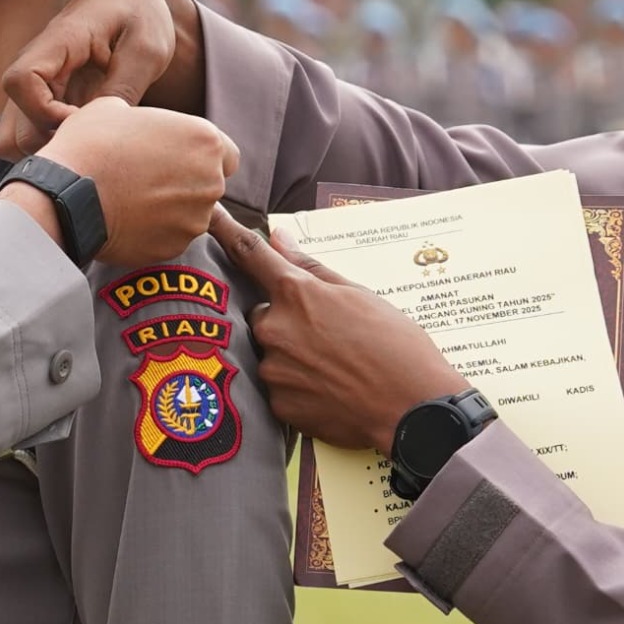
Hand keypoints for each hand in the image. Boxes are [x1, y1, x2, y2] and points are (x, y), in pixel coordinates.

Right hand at [0, 0, 202, 158]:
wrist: (130, 0)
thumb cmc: (141, 17)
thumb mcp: (147, 48)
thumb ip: (123, 86)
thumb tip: (99, 129)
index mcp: (58, 41)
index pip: (20, 81)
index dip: (45, 113)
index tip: (84, 121)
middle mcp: (33, 65)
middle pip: (12, 126)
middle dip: (53, 144)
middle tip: (96, 141)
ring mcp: (32, 87)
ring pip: (11, 140)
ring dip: (47, 152)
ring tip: (90, 144)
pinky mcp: (38, 103)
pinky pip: (23, 140)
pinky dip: (48, 150)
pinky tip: (83, 142)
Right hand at [6, 97, 238, 264]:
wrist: (66, 196)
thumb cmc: (90, 145)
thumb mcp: (115, 108)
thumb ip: (145, 117)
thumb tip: (136, 122)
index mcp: (205, 141)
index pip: (226, 154)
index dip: (201, 155)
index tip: (177, 157)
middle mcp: (210, 182)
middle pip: (210, 184)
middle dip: (186, 182)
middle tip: (149, 177)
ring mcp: (194, 219)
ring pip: (191, 214)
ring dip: (172, 208)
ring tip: (133, 199)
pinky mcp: (174, 247)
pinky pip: (171, 237)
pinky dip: (155, 231)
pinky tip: (127, 219)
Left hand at [211, 212, 461, 452]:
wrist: (413, 408)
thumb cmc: (396, 345)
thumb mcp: (359, 294)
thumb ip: (311, 267)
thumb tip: (280, 237)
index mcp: (296, 293)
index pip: (248, 253)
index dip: (225, 229)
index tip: (209, 215)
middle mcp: (275, 328)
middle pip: (264, 314)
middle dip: (287, 319)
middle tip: (328, 334)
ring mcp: (273, 369)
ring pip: (270, 352)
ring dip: (292, 354)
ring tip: (335, 366)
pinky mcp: (278, 405)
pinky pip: (278, 386)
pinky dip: (298, 385)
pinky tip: (330, 389)